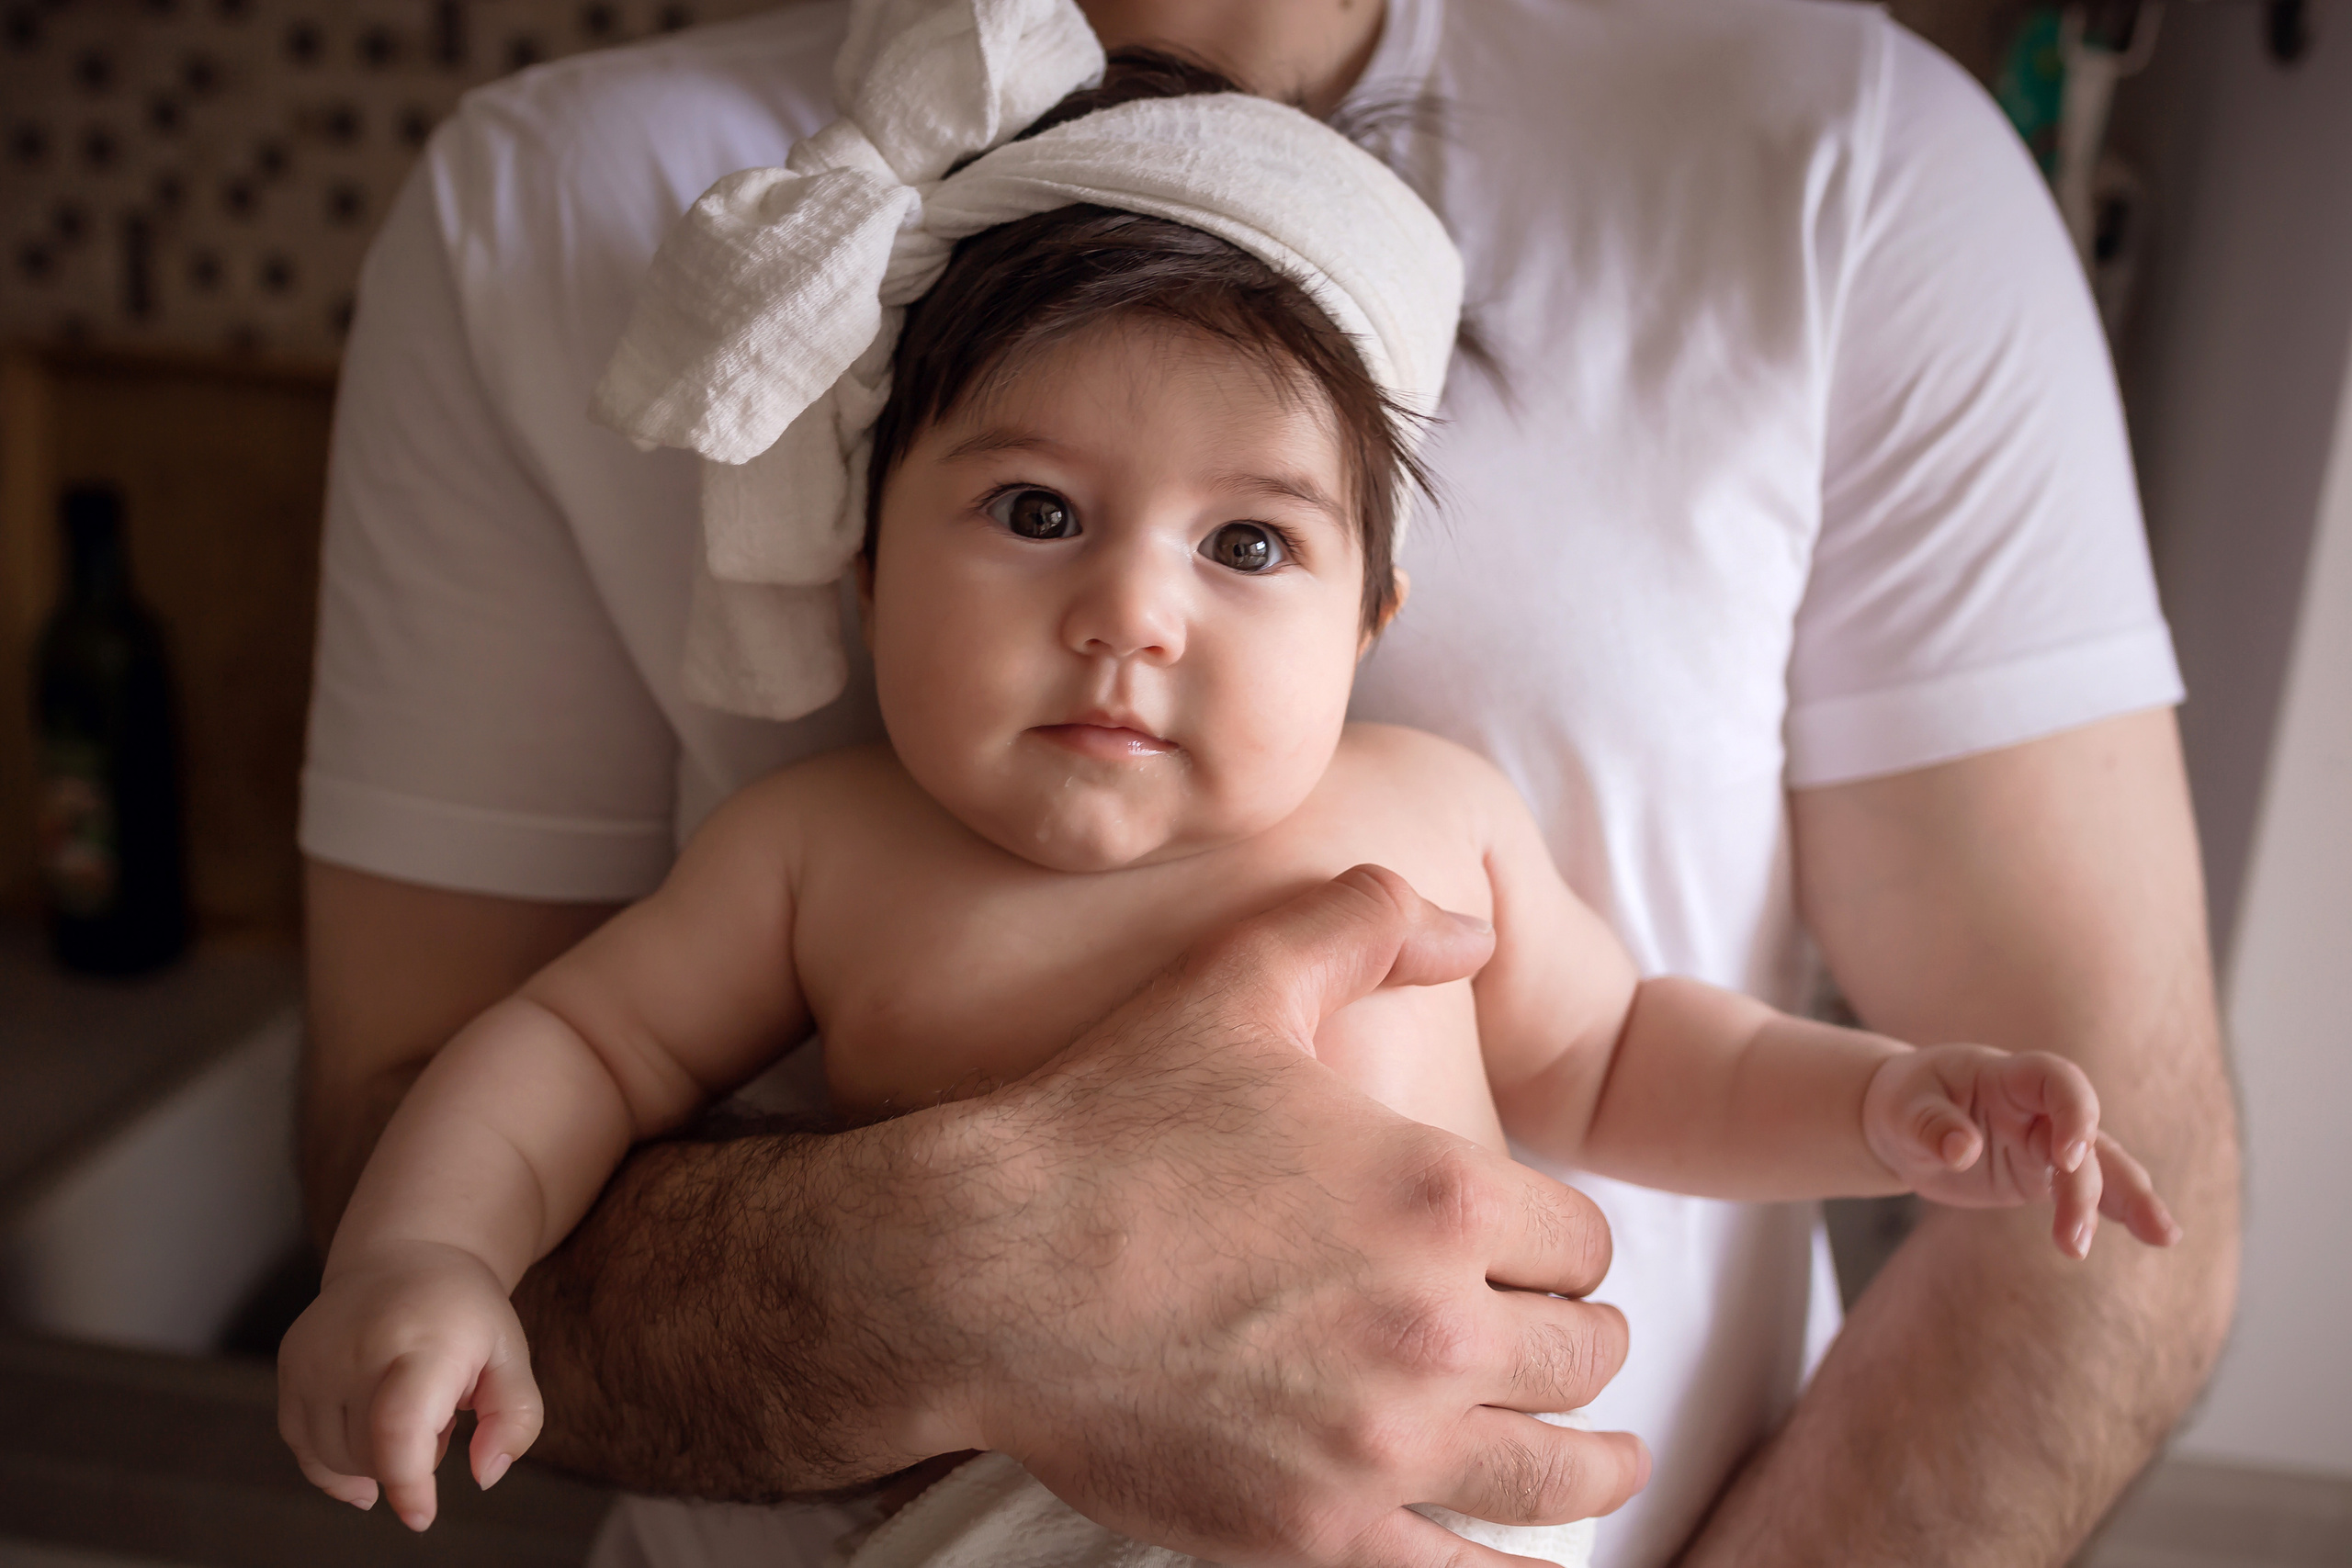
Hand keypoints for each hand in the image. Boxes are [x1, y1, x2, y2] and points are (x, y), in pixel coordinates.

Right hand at [277, 1240, 543, 1529]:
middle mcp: (358, 1348)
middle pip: (369, 1455)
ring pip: (334, 1458)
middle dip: (409, 1460)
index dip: (407, 1483)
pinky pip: (301, 1445)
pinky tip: (364, 1445)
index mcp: (423, 1343)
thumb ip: (515, 1418)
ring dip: (374, 1458)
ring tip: (404, 1407)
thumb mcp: (511, 1354)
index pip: (398, 1428)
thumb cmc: (465, 1313)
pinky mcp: (289, 1365)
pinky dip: (333, 1461)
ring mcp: (315, 1356)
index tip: (422, 1514)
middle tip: (439, 1414)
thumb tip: (484, 1476)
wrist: (406, 1254)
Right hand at [889, 865, 1647, 1567]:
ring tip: (1602, 1458)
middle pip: (1584, 1356)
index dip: (1566, 1244)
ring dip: (1594, 1460)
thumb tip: (1470, 925)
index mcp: (1438, 1196)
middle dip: (1581, 1341)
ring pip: (1557, 1470)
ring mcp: (1380, 1445)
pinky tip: (1531, 1558)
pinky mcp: (1319, 1536)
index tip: (1540, 1255)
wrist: (975, 1272)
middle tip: (1561, 1342)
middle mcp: (1434, 1328)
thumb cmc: (1104, 1121)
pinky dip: (1516, 1567)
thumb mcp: (1235, 981)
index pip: (1582, 1242)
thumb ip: (1362, 923)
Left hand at [1862, 1044, 2182, 1259]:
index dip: (2072, 1111)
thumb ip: (1930, 1126)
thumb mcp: (1901, 1110)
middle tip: (2079, 1230)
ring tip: (2162, 1238)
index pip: (2056, 1080)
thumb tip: (1962, 1150)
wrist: (1902, 1125)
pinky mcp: (2042, 1176)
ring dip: (2127, 1201)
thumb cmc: (1903, 1104)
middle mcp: (2037, 1109)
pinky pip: (2087, 1192)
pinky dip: (2116, 1211)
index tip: (2066, 1156)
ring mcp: (2045, 1143)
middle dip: (2095, 1180)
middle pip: (2086, 1136)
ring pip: (2100, 1167)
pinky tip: (2155, 1234)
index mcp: (2006, 1077)